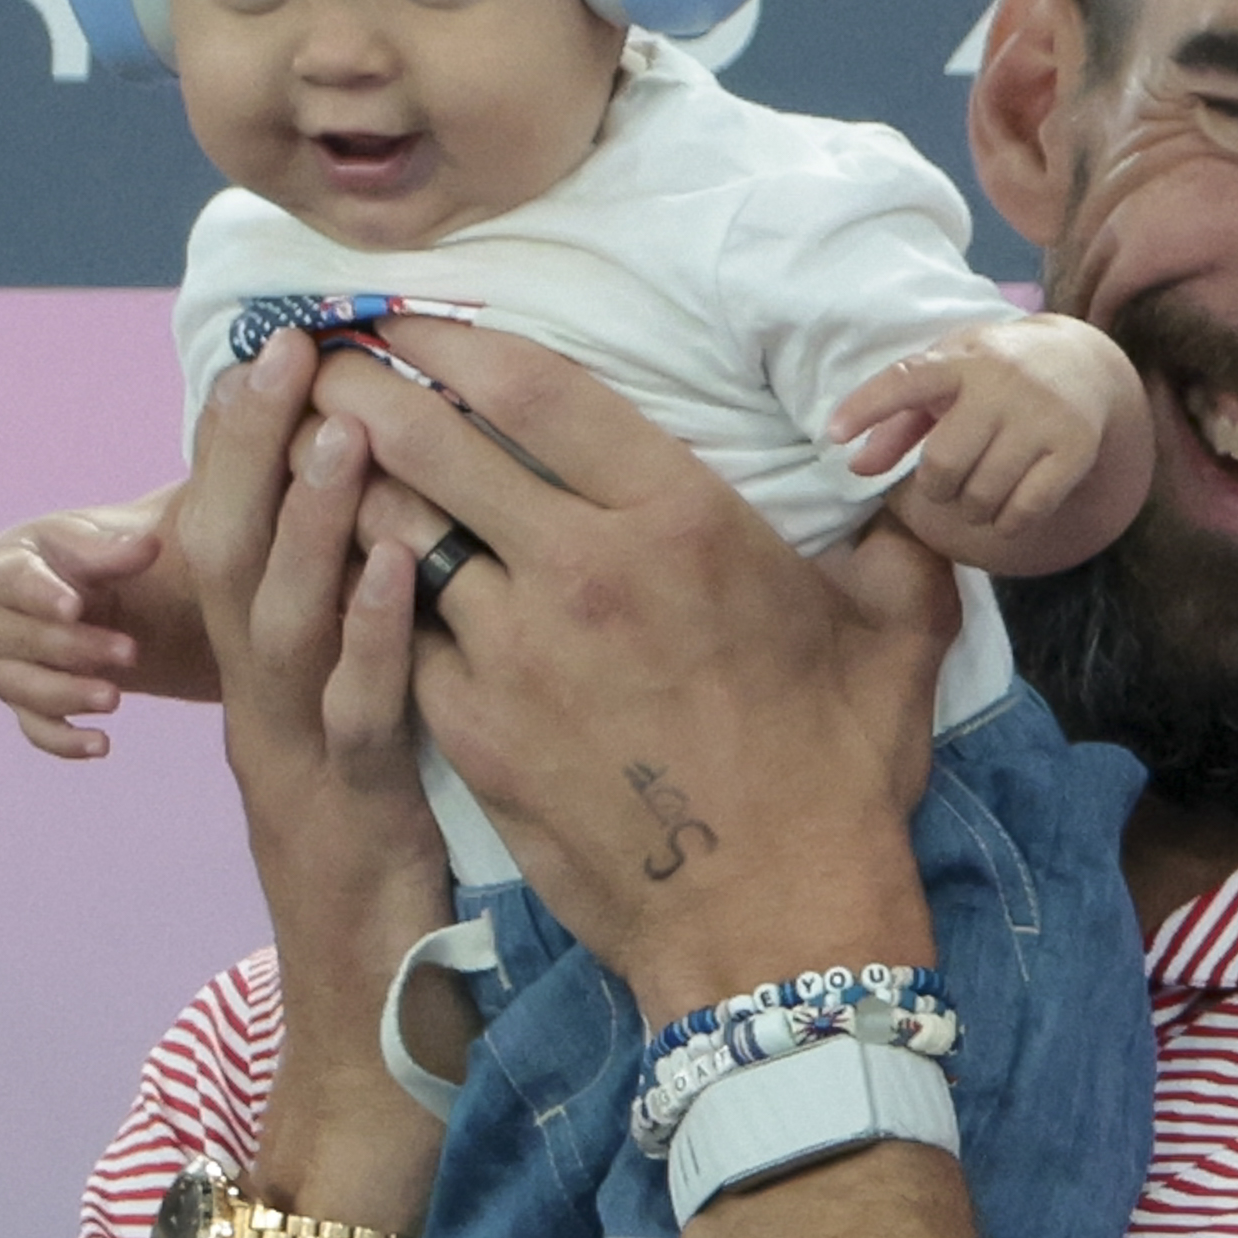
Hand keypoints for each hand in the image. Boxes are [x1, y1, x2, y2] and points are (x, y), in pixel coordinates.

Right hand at [0, 499, 172, 756]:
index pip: (17, 584)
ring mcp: (2, 670)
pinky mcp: (22, 705)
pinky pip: (37, 730)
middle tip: (130, 652)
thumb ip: (112, 549)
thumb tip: (150, 545)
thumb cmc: (67, 559)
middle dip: (79, 648)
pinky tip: (102, 745)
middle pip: (30, 641)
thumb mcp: (84, 543)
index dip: (44, 597)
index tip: (75, 607)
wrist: (60, 594)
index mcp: (0, 573)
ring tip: (115, 697)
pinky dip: (66, 742)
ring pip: (30, 690)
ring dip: (72, 695)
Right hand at [176, 334, 454, 1217]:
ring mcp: (297, 766)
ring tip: (343, 419)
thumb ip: (387, 666)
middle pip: (233, 556)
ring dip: (312, 517)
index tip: (284, 344)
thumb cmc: (389, 898)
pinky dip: (379, 627)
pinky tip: (409, 560)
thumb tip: (427, 562)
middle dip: (254, 446)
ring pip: (281, 622)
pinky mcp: (351, 818)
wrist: (366, 1049)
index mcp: (271, 694)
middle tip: (287, 344)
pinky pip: (360, 708)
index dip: (251, 443)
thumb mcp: (378, 759)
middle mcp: (265, 716)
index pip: (240, 542)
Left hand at [308, 320, 956, 1022]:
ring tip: (321, 463)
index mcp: (680, 519)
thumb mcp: (895, 634)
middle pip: (430, 442)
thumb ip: (896, 531)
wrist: (771, 924)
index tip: (404, 314)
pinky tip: (360, 583)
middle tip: (321, 361)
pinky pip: (395, 638)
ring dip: (355, 493)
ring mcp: (512, 655)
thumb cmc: (837, 777)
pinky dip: (374, 601)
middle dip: (362, 388)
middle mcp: (582, 570)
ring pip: (395, 538)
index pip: (528, 386)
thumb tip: (916, 460)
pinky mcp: (472, 732)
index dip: (447, 335)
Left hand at [831, 329, 1101, 529]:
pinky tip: (1007, 510)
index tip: (832, 434)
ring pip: (982, 495)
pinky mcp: (1075, 447)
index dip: (866, 406)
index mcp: (961, 361)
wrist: (1083, 365)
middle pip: (943, 465)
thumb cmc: (995, 378)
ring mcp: (1042, 416)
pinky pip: (1025, 511)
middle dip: (936, 489)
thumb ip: (898, 423)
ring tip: (978, 495)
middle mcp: (1002, 384)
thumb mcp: (948, 382)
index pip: (905, 380)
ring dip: (971, 510)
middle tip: (947, 485)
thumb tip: (855, 468)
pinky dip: (1007, 523)